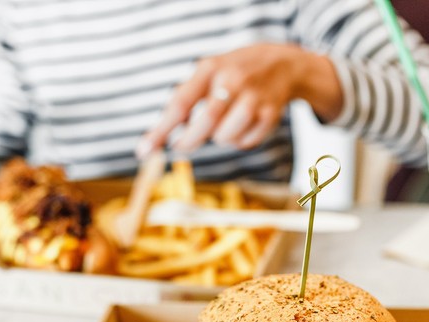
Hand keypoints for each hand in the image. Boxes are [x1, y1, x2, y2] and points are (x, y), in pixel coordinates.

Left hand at [136, 43, 341, 156]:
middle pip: (207, 121)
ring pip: (226, 136)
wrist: (282, 64)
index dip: (162, 130)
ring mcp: (254, 97)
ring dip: (220, 138)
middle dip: (189, 140)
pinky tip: (243, 127)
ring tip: (223, 126)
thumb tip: (154, 139)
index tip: (145, 150)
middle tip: (181, 145)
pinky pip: (246, 142)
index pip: (180, 103)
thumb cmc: (233, 74)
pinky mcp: (271, 114)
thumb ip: (183, 100)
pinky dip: (239, 141)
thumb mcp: (208, 73)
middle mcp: (233, 80)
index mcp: (210, 68)